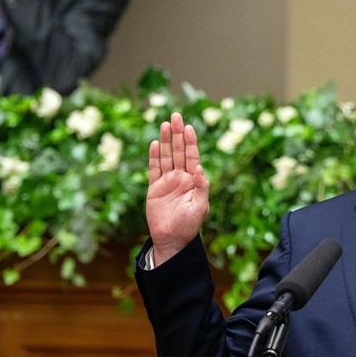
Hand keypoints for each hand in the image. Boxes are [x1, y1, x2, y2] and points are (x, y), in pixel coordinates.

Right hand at [146, 112, 210, 264]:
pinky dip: (153, 157)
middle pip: (178, 151)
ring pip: (165, 157)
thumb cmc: (189, 226)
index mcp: (193, 181)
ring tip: (165, 124)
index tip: (189, 127)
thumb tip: (199, 168)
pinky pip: (153, 169)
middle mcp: (180, 178)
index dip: (190, 142)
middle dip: (177, 134)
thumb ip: (202, 187)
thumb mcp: (200, 207)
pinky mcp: (154, 189)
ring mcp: (167, 182)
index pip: (192, 156)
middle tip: (176, 116)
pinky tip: (154, 144)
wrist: (172, 240)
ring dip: (165, 141)